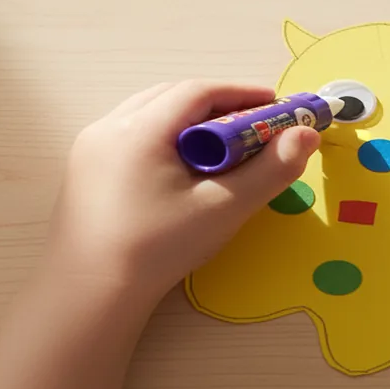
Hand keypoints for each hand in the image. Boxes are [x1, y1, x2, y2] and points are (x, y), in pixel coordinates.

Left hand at [46, 81, 319, 304]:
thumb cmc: (157, 248)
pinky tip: (181, 165)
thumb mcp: (223, 209)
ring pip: (148, 113)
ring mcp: (89, 147)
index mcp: (140, 129)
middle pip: (171, 97)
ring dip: (188, 118)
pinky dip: (163, 135)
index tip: (276, 104)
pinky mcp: (82, 170)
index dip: (241, 93)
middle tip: (254, 123)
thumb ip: (269, 170)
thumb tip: (307, 135)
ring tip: (221, 144)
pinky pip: (131, 134)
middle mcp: (109, 126)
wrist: (88, 297)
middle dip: (217, 103)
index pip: (198, 92)